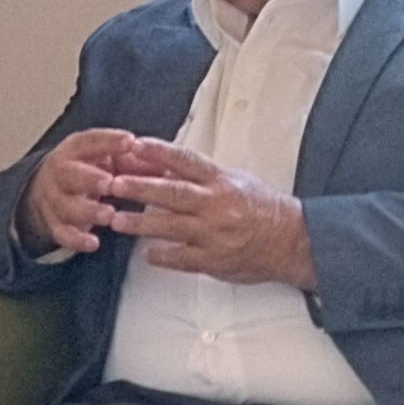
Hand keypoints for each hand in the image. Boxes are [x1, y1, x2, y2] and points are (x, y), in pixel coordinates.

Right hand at [19, 128, 148, 257]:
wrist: (46, 191)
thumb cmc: (89, 171)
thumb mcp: (108, 160)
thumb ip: (134, 162)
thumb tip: (169, 165)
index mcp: (76, 150)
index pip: (90, 141)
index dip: (108, 141)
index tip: (129, 142)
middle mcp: (60, 171)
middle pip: (71, 174)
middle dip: (90, 179)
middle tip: (110, 184)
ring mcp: (53, 198)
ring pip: (66, 205)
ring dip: (87, 211)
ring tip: (109, 215)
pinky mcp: (52, 223)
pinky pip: (61, 232)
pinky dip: (76, 239)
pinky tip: (93, 243)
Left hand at [103, 140, 313, 287]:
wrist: (290, 240)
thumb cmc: (262, 207)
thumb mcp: (236, 180)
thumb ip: (203, 176)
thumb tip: (166, 168)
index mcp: (221, 181)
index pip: (186, 161)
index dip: (159, 152)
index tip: (135, 145)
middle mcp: (216, 204)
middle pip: (172, 193)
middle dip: (140, 188)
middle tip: (113, 184)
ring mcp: (214, 233)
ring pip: (171, 227)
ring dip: (141, 224)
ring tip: (116, 220)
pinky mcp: (214, 259)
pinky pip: (182, 258)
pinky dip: (163, 256)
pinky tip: (146, 254)